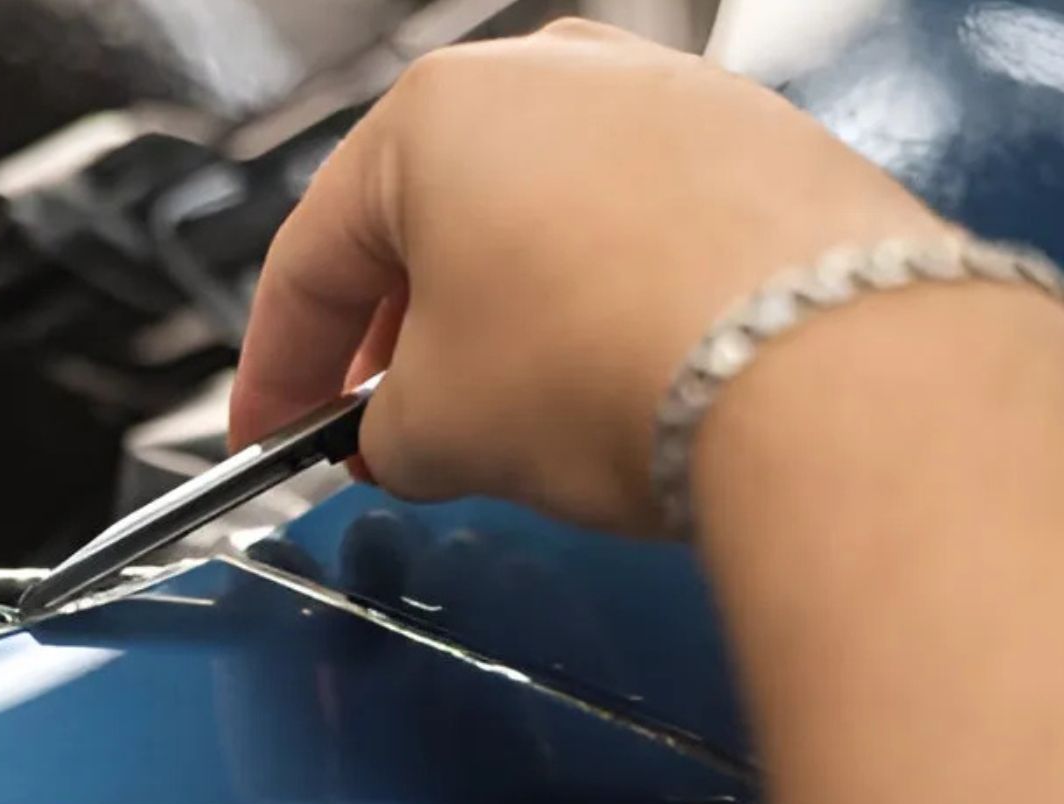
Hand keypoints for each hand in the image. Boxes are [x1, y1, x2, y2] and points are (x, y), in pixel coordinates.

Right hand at [230, 18, 945, 532]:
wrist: (823, 372)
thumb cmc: (610, 364)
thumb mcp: (434, 431)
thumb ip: (381, 434)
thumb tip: (402, 440)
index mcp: (432, 114)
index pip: (312, 261)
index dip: (275, 371)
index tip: (268, 435)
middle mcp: (550, 75)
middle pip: (425, 225)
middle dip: (390, 340)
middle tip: (377, 430)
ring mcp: (667, 99)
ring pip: (534, 219)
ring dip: (496, 317)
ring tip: (500, 413)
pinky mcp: (761, 147)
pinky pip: (635, 228)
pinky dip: (597, 299)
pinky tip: (604, 375)